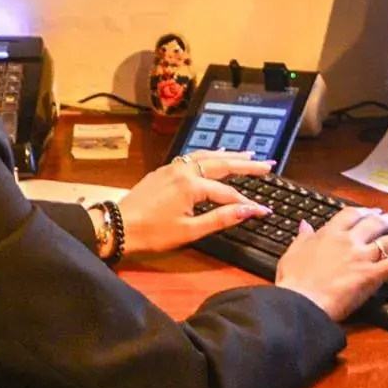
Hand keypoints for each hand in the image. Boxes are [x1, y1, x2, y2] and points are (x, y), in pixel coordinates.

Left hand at [118, 152, 275, 256]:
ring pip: (206, 156)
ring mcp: (172, 167)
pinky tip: (216, 155)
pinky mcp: (164, 170)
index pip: (228, 193)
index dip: (247, 203)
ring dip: (229, 155)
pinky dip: (209, 155)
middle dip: (246, 164)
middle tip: (267, 163)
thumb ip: (221, 218)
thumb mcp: (190, 231)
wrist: (120, 225)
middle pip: (221, 164)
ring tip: (248, 154)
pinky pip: (192, 157)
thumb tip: (249, 210)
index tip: (265, 210)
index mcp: (191, 185)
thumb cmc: (154, 232)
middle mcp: (183, 170)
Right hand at [275, 207, 387, 320]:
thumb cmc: (295, 279)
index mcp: (328, 234)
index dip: (365, 213)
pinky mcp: (373, 274)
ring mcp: (362, 256)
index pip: (350, 216)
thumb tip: (305, 225)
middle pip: (377, 224)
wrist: (302, 299)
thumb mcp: (293, 252)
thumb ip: (303, 237)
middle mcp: (348, 241)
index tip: (374, 212)